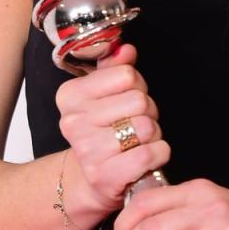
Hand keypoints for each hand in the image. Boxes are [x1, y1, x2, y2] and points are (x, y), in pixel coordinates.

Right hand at [54, 42, 170, 219]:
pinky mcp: (105, 176)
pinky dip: (158, 154)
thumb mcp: (103, 95)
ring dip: (153, 134)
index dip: (137, 86)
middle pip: (139, 100)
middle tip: (136, 122)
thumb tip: (125, 49)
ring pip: (146, 127)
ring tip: (139, 141)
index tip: (126, 100)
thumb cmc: (103, 133)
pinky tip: (147, 157)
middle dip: (148, 111)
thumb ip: (114, 68)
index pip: (126, 74)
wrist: (93, 180)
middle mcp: (73, 122)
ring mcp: (87, 151)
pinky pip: (150, 154)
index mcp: (70, 96)